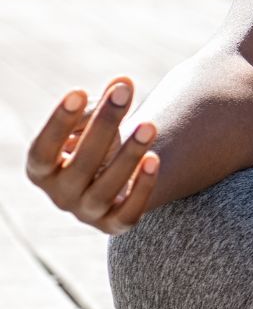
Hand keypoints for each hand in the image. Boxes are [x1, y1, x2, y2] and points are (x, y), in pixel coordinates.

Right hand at [25, 76, 160, 234]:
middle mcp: (59, 195)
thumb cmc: (97, 139)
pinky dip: (142, 186)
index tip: (79, 91)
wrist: (117, 175)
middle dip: (103, 126)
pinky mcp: (114, 225)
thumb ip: (103, 102)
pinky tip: (154, 159)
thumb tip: (124, 83)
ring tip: (149, 125)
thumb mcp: (93, 121)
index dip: (58, 122)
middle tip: (123, 93)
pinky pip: (129, 212)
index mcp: (41, 170)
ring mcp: (86, 213)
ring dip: (128, 155)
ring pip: (106, 188)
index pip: (43, 150)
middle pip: (80, 165)